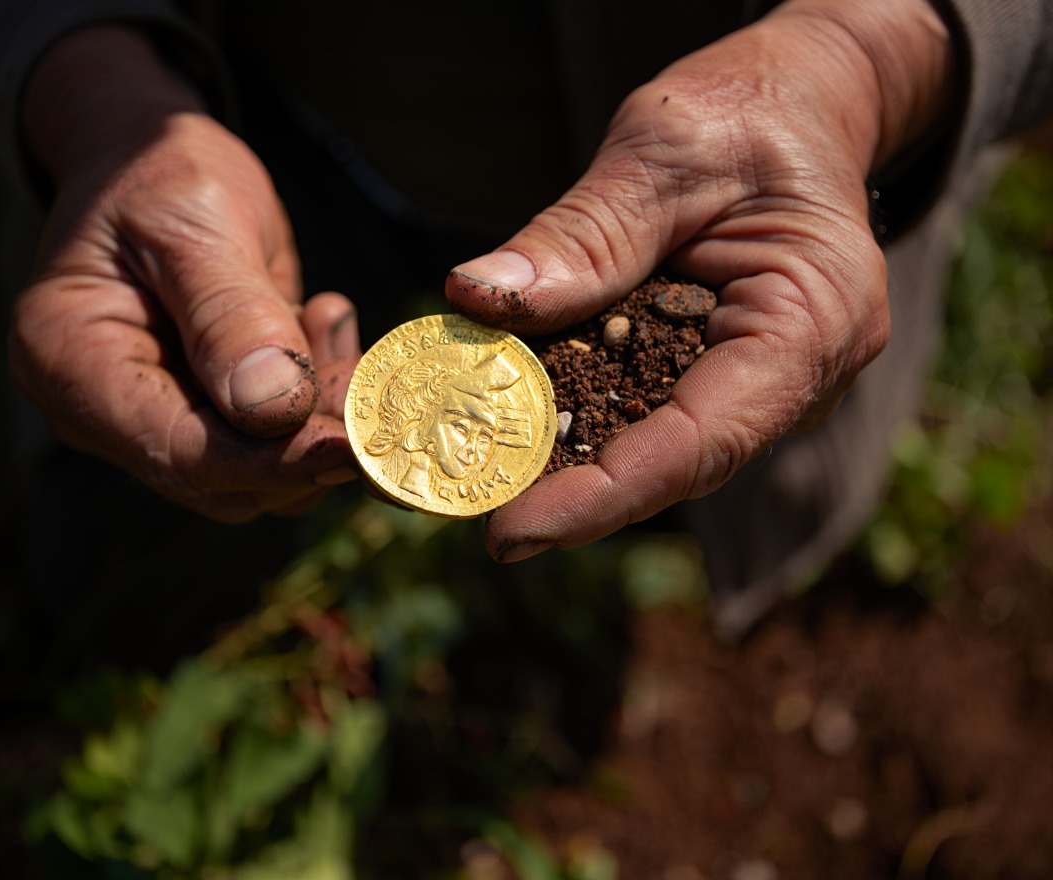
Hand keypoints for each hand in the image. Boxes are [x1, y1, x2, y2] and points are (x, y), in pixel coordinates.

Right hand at [9, 27, 359, 520]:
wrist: (149, 157)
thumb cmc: (157, 171)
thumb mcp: (196, 222)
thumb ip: (233, 316)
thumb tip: (277, 411)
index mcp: (72, 363)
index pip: (178, 452)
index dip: (270, 462)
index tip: (351, 446)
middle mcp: (105, 410)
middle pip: (221, 480)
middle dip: (306, 446)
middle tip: (374, 386)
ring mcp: (155, 416)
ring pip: (258, 471)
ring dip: (319, 420)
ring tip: (333, 329)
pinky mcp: (204, 413)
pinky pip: (272, 439)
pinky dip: (316, 399)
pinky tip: (324, 326)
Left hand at [446, 0, 953, 560]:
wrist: (796, 105)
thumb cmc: (747, 115)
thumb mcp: (664, 152)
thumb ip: (583, 234)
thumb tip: (477, 297)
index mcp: (812, 324)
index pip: (700, 443)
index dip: (603, 496)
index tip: (509, 531)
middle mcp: (793, 379)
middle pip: (670, 465)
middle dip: (564, 494)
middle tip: (457, 503)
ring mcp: (758, 385)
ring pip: (653, 449)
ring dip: (560, 463)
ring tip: (463, 475)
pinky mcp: (717, 375)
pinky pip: (645, 412)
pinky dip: (575, 418)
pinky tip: (504, 423)